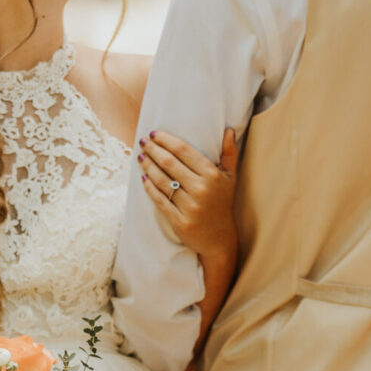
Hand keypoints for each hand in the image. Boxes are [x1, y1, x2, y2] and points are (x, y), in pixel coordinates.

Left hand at [138, 128, 240, 266]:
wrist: (220, 239)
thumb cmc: (222, 203)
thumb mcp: (230, 178)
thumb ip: (230, 153)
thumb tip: (229, 130)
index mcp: (212, 175)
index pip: (184, 151)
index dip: (166, 140)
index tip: (154, 133)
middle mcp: (201, 189)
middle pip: (169, 163)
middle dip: (153, 150)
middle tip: (142, 141)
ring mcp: (190, 206)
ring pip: (162, 180)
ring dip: (148, 166)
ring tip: (140, 156)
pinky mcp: (180, 221)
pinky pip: (160, 199)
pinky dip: (149, 187)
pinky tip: (143, 177)